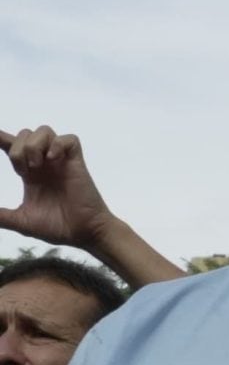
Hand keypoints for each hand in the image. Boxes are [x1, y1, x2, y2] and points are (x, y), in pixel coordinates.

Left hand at [2, 126, 121, 250]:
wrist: (84, 233)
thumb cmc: (58, 228)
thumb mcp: (22, 221)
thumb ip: (1, 216)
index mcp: (29, 174)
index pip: (11, 146)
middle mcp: (43, 164)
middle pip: (24, 134)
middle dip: (17, 149)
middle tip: (24, 172)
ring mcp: (60, 162)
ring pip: (44, 131)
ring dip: (34, 145)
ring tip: (37, 166)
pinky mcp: (76, 163)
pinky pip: (69, 139)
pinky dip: (58, 144)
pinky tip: (53, 159)